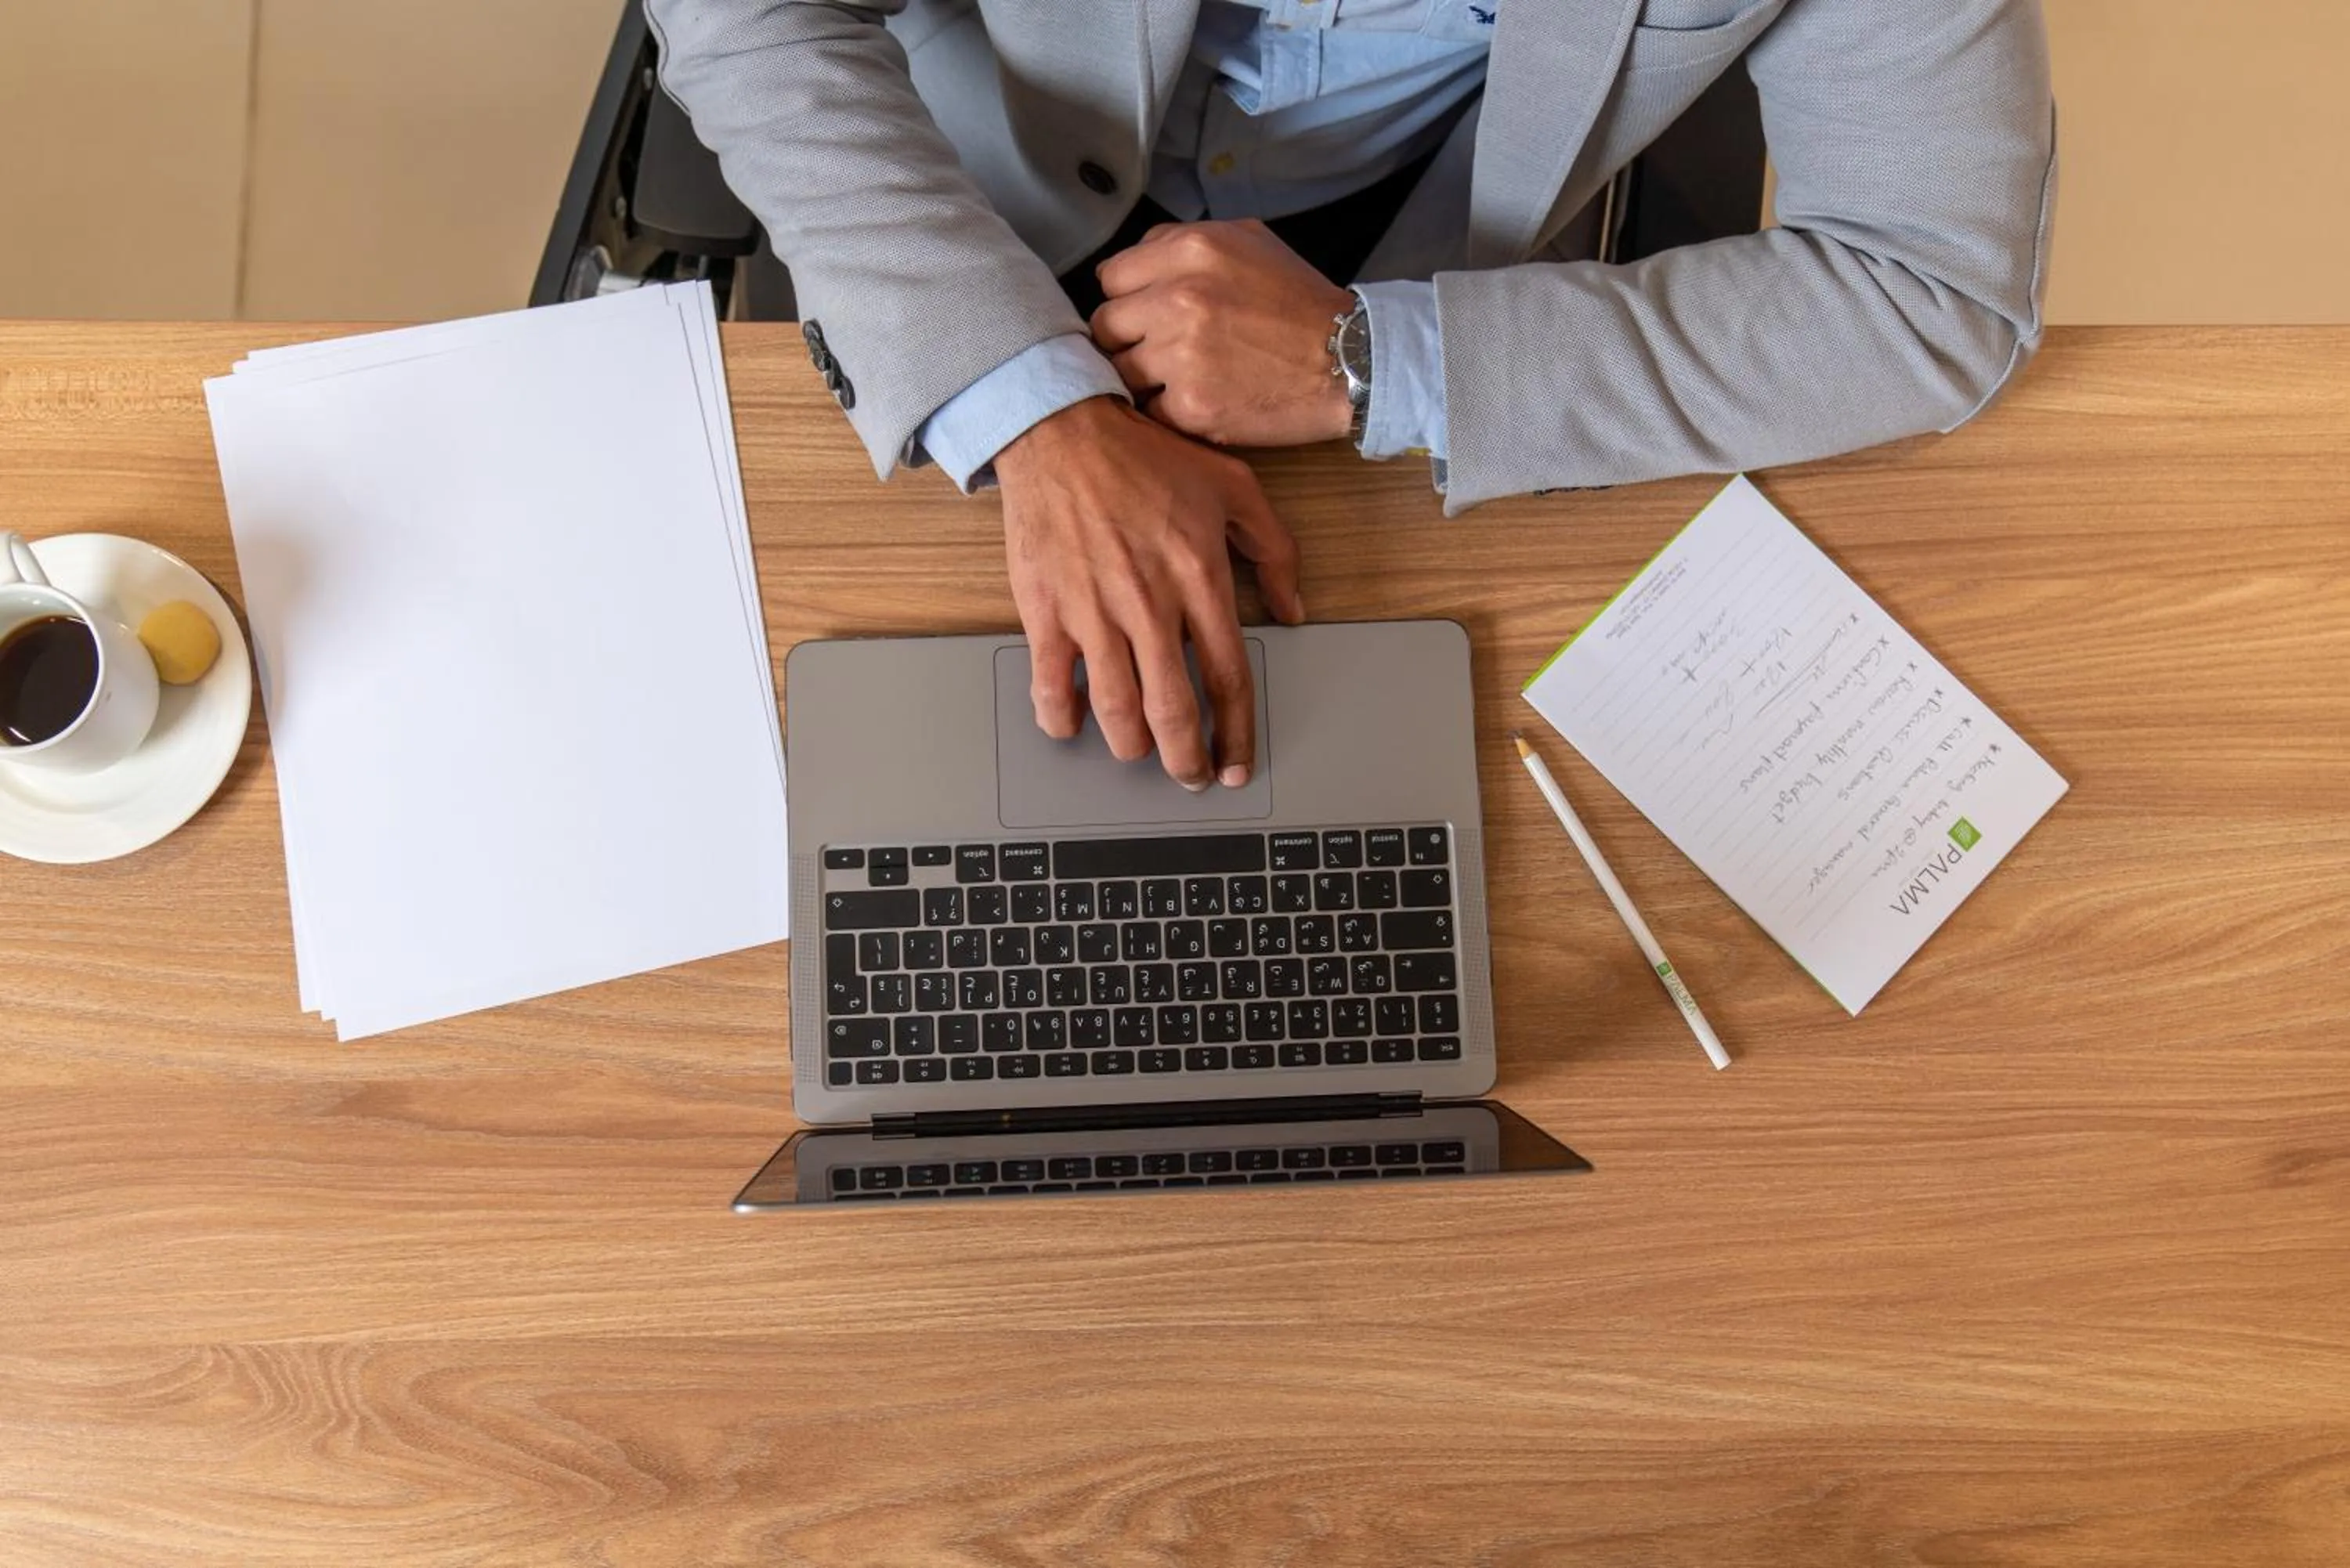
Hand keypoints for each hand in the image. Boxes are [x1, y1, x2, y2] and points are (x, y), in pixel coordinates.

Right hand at [994, 396, 1305, 789]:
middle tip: (1189, 776)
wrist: (1060, 429)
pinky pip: (1053, 685)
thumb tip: (1295, 609)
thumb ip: (1276, 548)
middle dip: (1185, 759)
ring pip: (1117, 711)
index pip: (1229, 678)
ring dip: (1132, 748)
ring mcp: (1095, 611)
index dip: (1236, 734)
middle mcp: (1150, 604)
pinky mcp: (1046, 610)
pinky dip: (1062, 718)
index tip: (1235, 764)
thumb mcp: (1233, 485)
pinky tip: (1072, 725)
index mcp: (1200, 578)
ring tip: (1139, 754)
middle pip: (1174, 710)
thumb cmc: (1144, 455)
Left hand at [1090, 219, 1355, 448]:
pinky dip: (1167, 411)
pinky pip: (1148, 410)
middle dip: (1128, 339)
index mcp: (1191, 250)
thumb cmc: (1300, 301)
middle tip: (1160, 349)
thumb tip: (1133, 260)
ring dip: (1143, 378)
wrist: (1350, 361)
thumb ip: (1182, 241)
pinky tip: (1198, 402)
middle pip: (1107, 325)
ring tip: (1181, 378)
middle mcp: (1179, 298)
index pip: (1111, 277)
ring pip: (1121, 371)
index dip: (1127, 298)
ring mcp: (1182, 356)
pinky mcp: (1192, 407)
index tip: (1146, 313)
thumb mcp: (1249, 241)